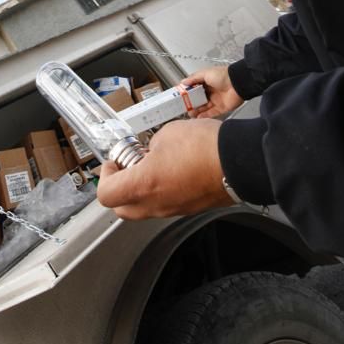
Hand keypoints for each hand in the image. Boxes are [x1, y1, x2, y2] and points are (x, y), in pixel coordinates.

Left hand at [96, 119, 233, 220]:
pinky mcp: (190, 208)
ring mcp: (174, 209)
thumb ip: (151, 146)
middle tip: (127, 167)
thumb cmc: (205, 147)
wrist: (239, 161)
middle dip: (119, 187)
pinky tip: (172, 172)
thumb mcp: (166, 134)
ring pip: (144, 209)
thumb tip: (151, 151)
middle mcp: (156, 204)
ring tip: (152, 166)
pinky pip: (165, 205)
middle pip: (121, 208)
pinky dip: (161, 192)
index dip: (104, 176)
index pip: (106, 194)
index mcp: (144, 184)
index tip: (113, 162)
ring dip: (141, 190)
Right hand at [183, 65, 243, 118]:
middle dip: (191, 104)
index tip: (181, 97)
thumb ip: (193, 78)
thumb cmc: (224, 75)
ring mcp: (217, 100)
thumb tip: (183, 82)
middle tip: (184, 107)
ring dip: (197, 111)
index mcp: (207, 82)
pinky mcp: (222, 108)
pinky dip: (204, 116)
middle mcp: (212, 91)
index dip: (188, 93)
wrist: (238, 83)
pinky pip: (212, 113)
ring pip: (204, 107)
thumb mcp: (205, 73)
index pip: (195, 89)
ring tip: (189, 113)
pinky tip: (198, 117)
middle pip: (199, 99)